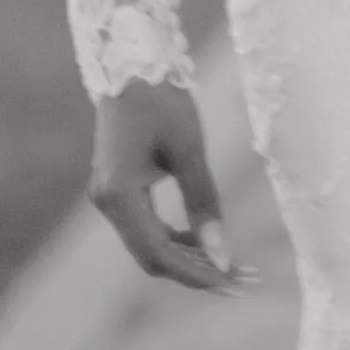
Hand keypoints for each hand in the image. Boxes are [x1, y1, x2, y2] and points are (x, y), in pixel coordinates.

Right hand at [89, 77, 250, 292]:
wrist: (131, 64)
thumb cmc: (162, 100)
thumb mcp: (189, 149)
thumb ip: (204, 202)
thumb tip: (222, 254)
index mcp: (119, 195)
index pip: (159, 254)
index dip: (196, 274)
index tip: (233, 284)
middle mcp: (106, 202)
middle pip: (153, 257)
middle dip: (198, 271)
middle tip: (243, 280)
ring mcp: (108, 197)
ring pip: (150, 245)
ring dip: (189, 256)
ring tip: (233, 264)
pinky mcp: (117, 190)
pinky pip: (146, 227)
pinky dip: (175, 237)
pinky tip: (204, 237)